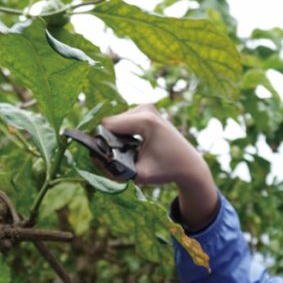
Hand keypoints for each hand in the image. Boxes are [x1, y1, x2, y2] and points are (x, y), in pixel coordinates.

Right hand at [101, 105, 218, 229]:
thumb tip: (93, 159)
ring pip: (116, 120)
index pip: (108, 125)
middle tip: (118, 157)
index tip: (105, 157)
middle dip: (109, 139)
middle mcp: (146, 109)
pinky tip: (132, 145)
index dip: (101, 141)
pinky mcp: (147, 110)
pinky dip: (123, 132)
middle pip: (111, 121)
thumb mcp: (139, 175)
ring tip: (127, 152)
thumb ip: (114, 169)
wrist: (189, 164)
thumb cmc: (166, 170)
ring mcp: (147, 107)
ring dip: (116, 136)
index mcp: (145, 121)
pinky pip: (124, 120)